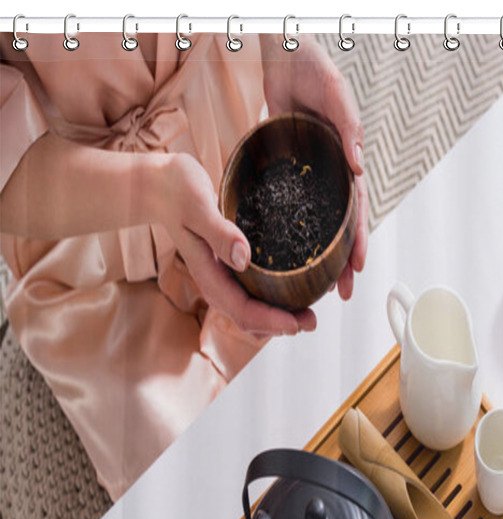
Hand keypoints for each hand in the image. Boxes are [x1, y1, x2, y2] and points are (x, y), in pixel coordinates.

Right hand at [152, 153, 316, 335]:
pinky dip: (277, 297)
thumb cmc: (178, 190)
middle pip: (251, 319)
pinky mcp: (233, 266)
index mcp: (209, 276)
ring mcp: (225, 277)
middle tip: (313, 321)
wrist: (163, 183)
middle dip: (282, 325)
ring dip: (282, 315)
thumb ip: (219, 232)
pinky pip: (256, 291)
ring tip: (310, 312)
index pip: (242, 311)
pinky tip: (299, 287)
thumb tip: (243, 260)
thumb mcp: (197, 206)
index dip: (270, 321)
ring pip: (254, 309)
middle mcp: (218, 282)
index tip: (297, 324)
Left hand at [261, 36, 368, 300]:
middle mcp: (331, 174)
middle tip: (341, 294)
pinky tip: (283, 252)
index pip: (357, 208)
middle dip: (342, 262)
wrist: (283, 52)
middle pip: (339, 226)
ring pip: (316, 223)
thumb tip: (359, 166)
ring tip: (316, 285)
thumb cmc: (314, 66)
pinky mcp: (287, 170)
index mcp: (347, 161)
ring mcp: (309, 175)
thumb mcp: (335, 92)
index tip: (358, 269)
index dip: (358, 239)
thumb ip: (348, 125)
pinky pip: (289, 205)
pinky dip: (290, 230)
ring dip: (318, 254)